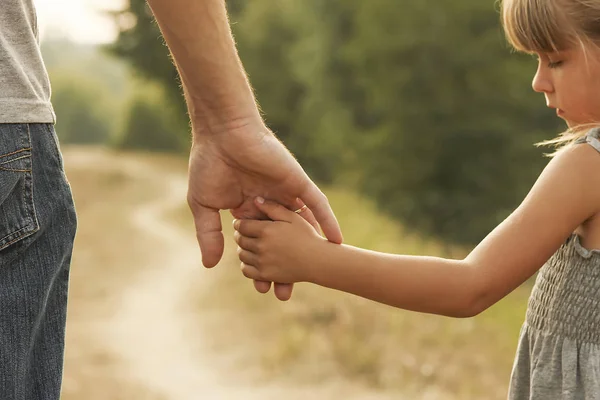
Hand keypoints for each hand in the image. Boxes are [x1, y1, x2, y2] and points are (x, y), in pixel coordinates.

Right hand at [187, 122, 341, 299]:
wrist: (222, 133)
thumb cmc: (209, 164)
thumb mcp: (204, 206)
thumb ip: (210, 234)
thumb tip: (210, 265)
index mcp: (249, 210)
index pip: (259, 244)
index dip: (261, 266)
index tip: (262, 288)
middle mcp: (270, 205)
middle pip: (282, 242)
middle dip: (284, 267)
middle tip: (285, 293)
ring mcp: (285, 193)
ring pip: (301, 227)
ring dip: (308, 249)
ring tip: (313, 275)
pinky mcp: (297, 181)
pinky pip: (317, 203)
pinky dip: (327, 221)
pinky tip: (336, 240)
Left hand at [233, 197, 322, 283]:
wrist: (318, 260)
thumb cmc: (307, 235)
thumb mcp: (293, 217)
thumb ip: (273, 207)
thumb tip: (256, 200)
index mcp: (266, 230)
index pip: (241, 225)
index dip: (240, 223)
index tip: (243, 223)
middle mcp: (261, 246)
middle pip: (240, 239)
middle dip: (241, 235)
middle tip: (246, 234)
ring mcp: (262, 262)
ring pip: (242, 254)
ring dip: (244, 249)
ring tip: (251, 246)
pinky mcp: (265, 275)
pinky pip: (246, 270)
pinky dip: (247, 265)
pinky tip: (255, 259)